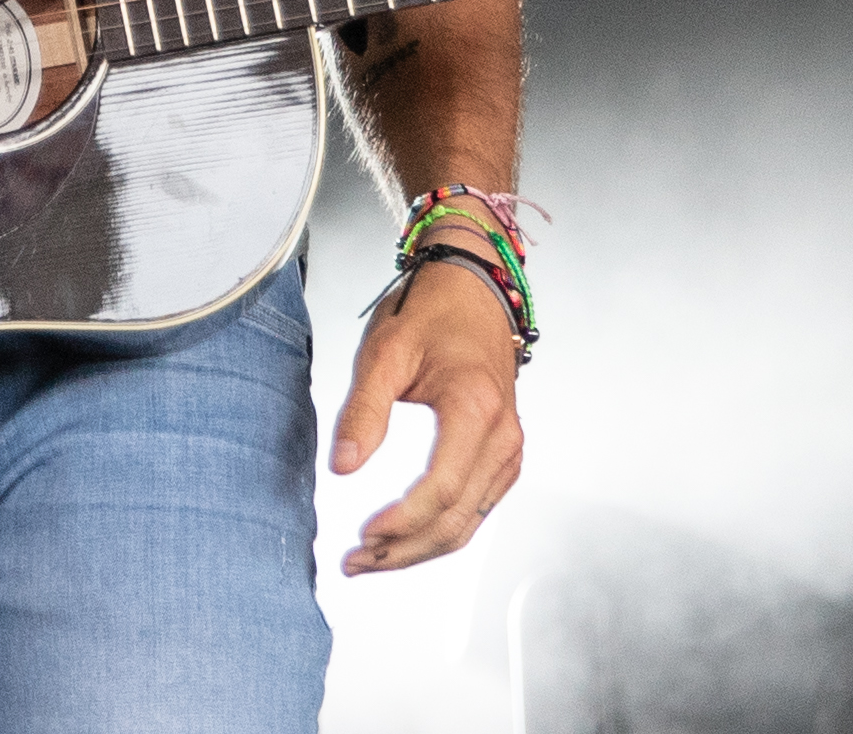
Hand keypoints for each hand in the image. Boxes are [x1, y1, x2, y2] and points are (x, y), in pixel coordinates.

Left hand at [330, 261, 525, 572]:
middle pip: (456, 520)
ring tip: (371, 557)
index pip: (440, 490)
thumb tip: (343, 467)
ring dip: (420, 548)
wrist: (473, 290)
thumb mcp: (384, 352)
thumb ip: (363, 411)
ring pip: (469, 523)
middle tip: (355, 562)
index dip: (400, 524)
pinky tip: (405, 537)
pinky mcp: (504, 456)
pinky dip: (441, 531)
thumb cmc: (431, 313)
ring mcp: (509, 450)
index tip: (361, 536)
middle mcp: (502, 437)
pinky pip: (476, 509)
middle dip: (404, 550)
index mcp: (475, 409)